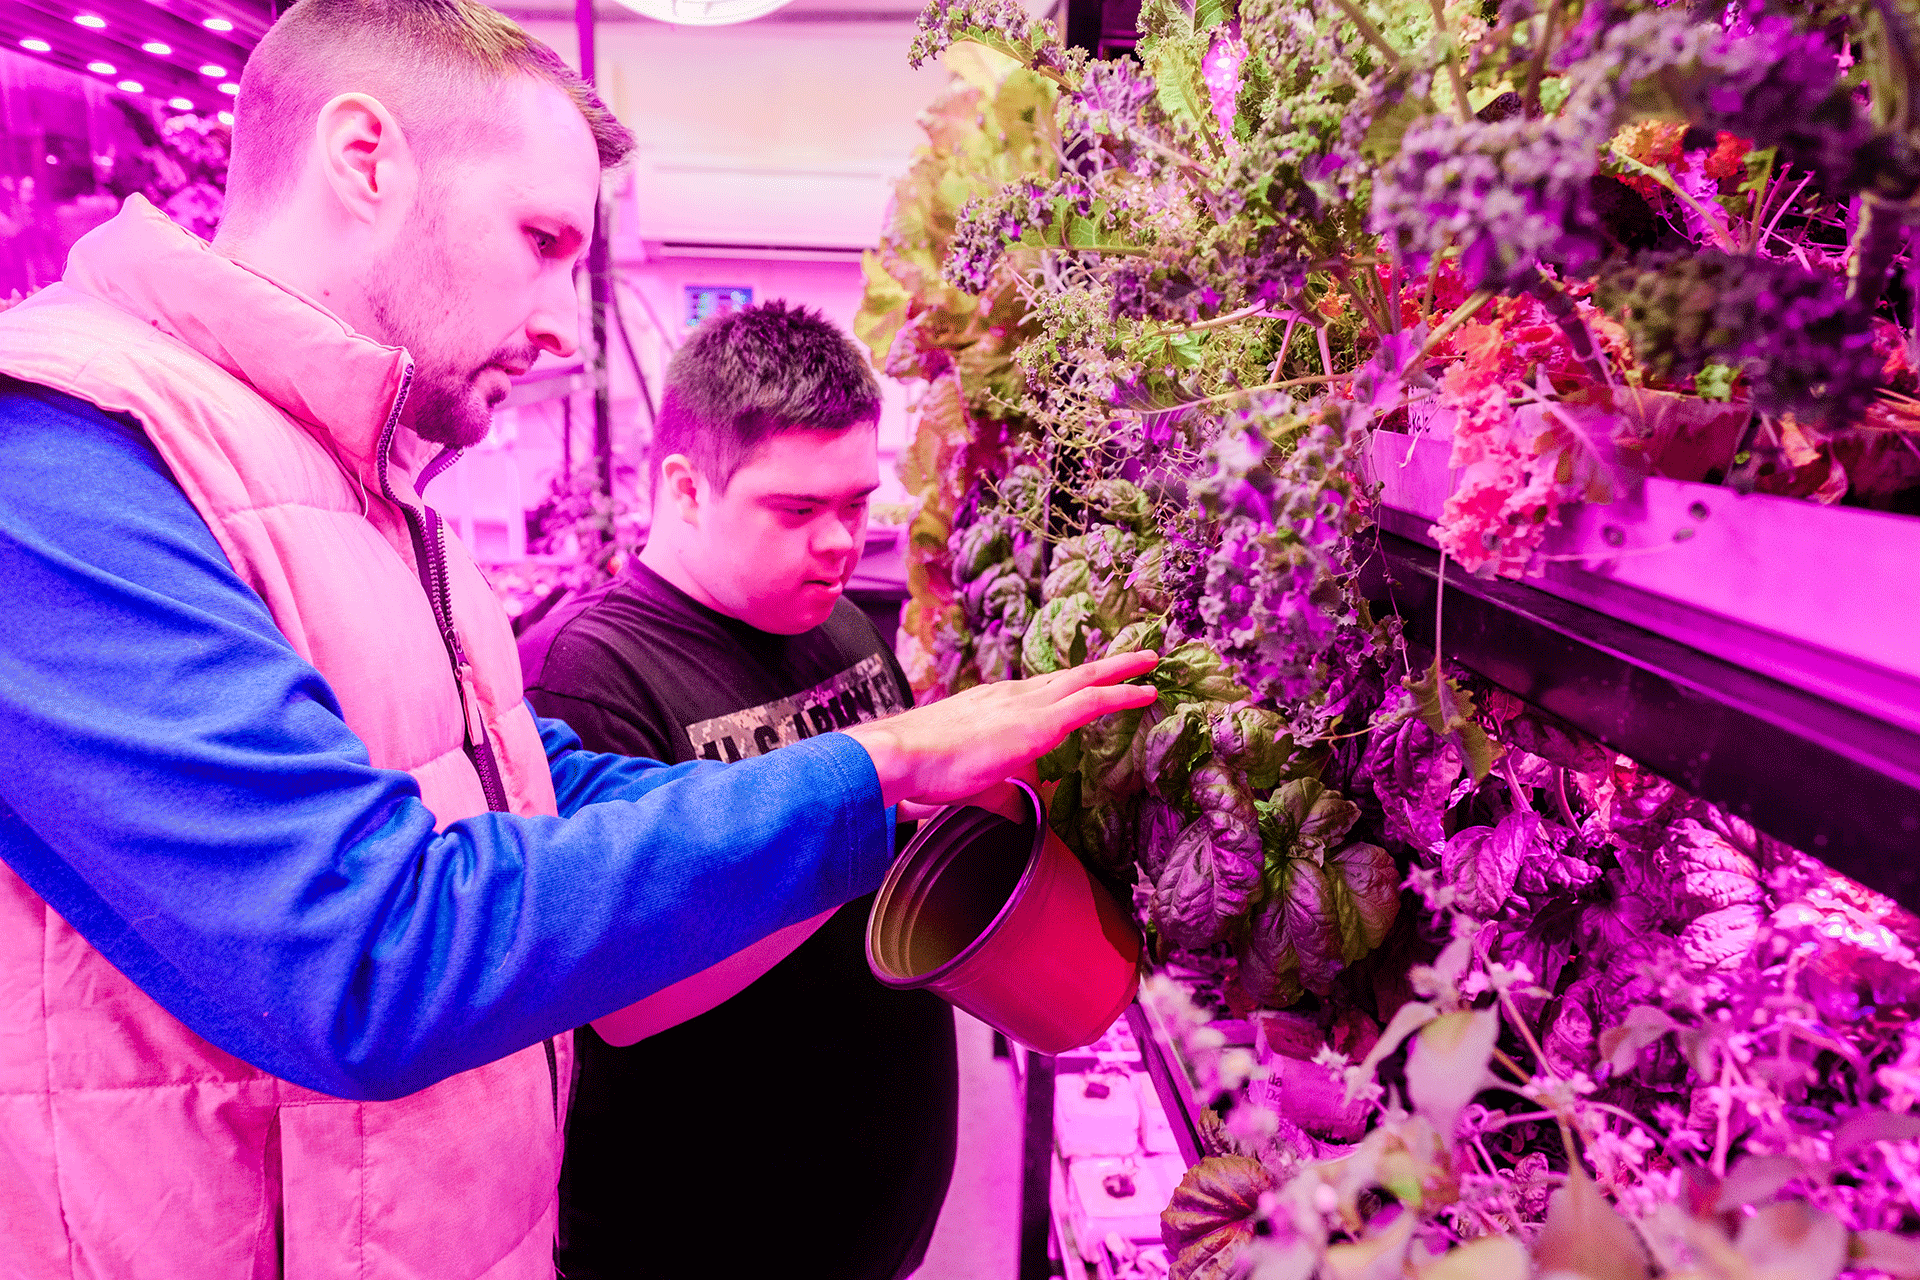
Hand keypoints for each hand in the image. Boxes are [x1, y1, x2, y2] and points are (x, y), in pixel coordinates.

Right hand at [845, 651, 1159, 807]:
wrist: (904, 755)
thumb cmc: (924, 770)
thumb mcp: (970, 785)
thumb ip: (999, 796)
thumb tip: (1016, 811)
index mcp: (993, 704)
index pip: (1040, 690)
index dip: (1068, 686)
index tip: (1088, 684)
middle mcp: (1012, 695)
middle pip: (1069, 674)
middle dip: (1104, 665)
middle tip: (1136, 655)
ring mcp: (1027, 705)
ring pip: (1086, 679)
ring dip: (1121, 670)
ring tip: (1150, 663)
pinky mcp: (1039, 722)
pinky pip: (1092, 701)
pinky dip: (1122, 694)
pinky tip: (1146, 693)